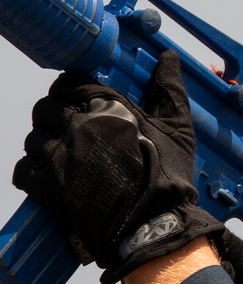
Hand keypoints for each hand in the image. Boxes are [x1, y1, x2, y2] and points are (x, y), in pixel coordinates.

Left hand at [13, 50, 224, 283]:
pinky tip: (46, 175)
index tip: (76, 99)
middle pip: (45, 108)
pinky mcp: (48, 187)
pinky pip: (22, 171)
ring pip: (32, 139)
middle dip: (53, 115)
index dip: (69, 89)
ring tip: (61, 155)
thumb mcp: (178, 128)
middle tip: (68, 128)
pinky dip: (30, 171)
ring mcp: (60, 157)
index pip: (69, 83)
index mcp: (106, 108)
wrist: (153, 225)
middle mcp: (78, 127)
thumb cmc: (167, 176)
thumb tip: (168, 57)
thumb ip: (169, 89)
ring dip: (42, 145)